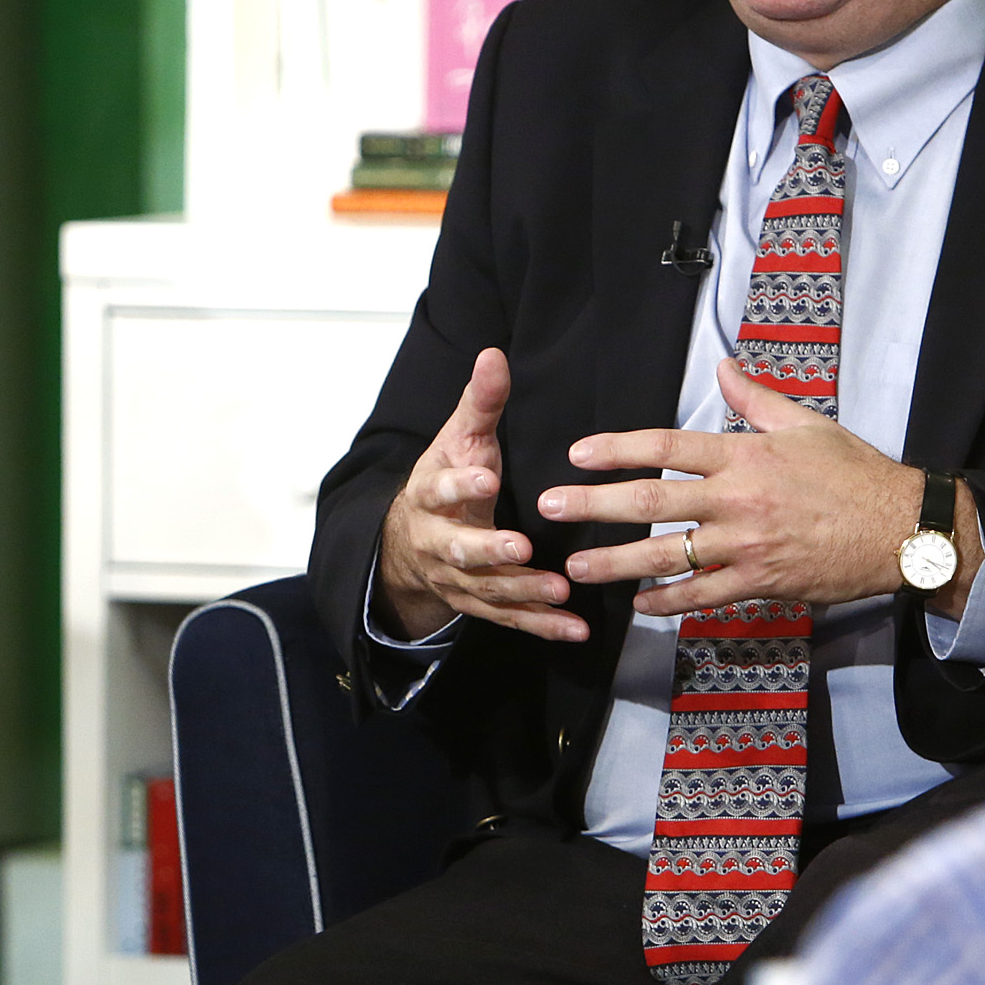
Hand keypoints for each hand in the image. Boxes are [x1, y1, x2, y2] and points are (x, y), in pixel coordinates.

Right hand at [375, 348, 587, 643]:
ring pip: (487, 589)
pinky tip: (576, 630)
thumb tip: (494, 354)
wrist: (408, 542)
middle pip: (459, 550)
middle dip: (490, 551)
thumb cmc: (445, 480)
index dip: (459, 486)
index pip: (438, 489)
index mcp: (430, 496)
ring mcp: (456, 578)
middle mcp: (438, 542)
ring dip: (523, 592)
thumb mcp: (458, 439)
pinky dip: (541, 626)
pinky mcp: (477, 603)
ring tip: (560, 590)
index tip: (485, 478)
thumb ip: (479, 402)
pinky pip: (508, 619)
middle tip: (522, 548)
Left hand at [538, 358, 978, 617]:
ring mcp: (747, 545)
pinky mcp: (762, 582)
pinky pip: (705, 594)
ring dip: (617, 563)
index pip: (668, 447)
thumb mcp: (807, 424)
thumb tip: (721, 367)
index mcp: (745, 455)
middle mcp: (738, 499)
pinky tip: (640, 604)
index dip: (619, 449)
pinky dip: (669, 601)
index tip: (579, 453)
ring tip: (577, 567)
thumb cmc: (856, 473)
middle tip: (551, 505)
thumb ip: (756, 399)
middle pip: (653, 502)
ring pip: (668, 555)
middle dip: (595, 504)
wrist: (902, 528)